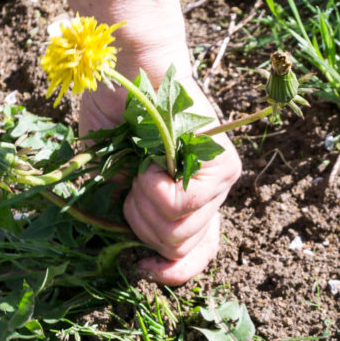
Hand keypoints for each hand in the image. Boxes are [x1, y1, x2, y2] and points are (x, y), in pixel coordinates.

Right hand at [80, 73, 240, 284]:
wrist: (128, 67)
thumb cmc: (117, 115)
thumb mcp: (115, 177)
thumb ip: (131, 214)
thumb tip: (137, 259)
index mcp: (190, 203)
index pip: (195, 258)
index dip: (169, 273)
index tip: (140, 265)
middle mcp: (213, 196)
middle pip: (179, 249)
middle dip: (141, 226)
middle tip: (133, 184)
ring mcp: (223, 181)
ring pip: (179, 231)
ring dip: (144, 204)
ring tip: (141, 166)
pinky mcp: (224, 165)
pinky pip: (182, 205)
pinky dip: (153, 188)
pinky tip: (150, 161)